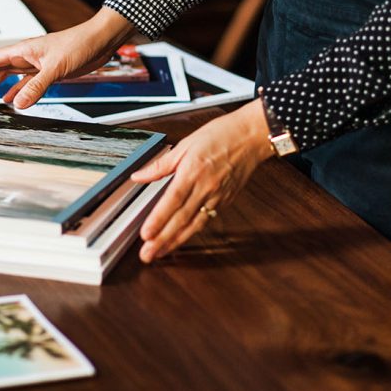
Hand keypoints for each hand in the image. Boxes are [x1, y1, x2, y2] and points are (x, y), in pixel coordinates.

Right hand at [0, 7, 134, 108]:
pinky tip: (12, 100)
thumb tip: (18, 105)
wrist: (99, 41)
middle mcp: (26, 56)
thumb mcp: (56, 68)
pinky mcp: (47, 71)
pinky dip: (15, 91)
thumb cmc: (79, 44)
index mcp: (22, 50)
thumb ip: (36, 87)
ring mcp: (36, 63)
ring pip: (8, 75)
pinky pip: (25, 82)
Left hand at [131, 99, 274, 262]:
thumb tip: (139, 176)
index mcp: (193, 172)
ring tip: (160, 253)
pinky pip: (206, 220)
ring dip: (176, 241)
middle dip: (163, 239)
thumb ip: (160, 165)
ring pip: (194, 225)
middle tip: (148, 254)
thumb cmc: (220, 136)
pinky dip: (192, 233)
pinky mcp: (225, 201)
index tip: (146, 234)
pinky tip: (180, 240)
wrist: (251, 137)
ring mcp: (217, 197)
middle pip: (181, 219)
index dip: (159, 220)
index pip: (172, 201)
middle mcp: (205, 188)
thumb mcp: (185, 145)